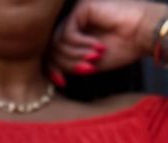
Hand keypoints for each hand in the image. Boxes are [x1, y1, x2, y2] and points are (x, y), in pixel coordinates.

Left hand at [50, 0, 166, 83]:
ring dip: (75, 56)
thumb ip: (68, 65)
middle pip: (53, 50)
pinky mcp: (82, 9)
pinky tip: (96, 49)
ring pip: (58, 43)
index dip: (53, 70)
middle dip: (67, 64)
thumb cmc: (121, 49)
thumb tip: (50, 71)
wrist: (143, 35)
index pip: (53, 54)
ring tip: (94, 59)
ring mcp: (76, 15)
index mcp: (74, 38)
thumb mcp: (88, 64)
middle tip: (87, 69)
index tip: (62, 83)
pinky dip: (80, 45)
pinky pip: (68, 33)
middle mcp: (73, 25)